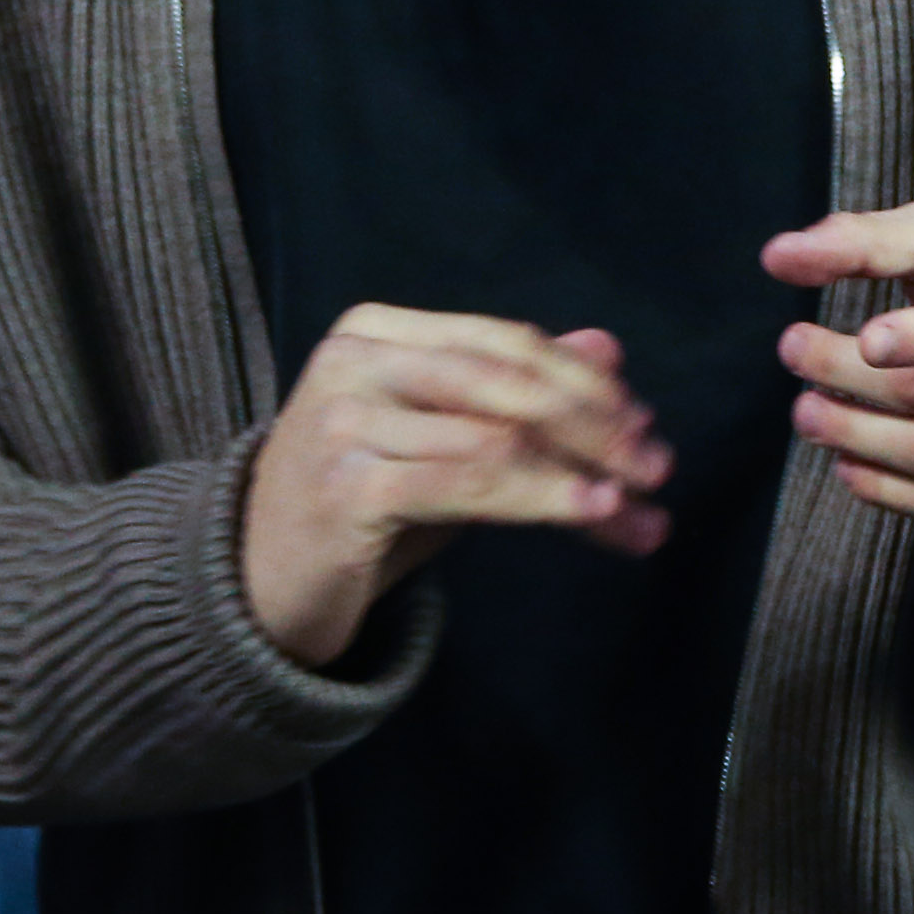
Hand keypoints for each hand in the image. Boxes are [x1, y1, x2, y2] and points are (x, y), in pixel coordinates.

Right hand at [239, 308, 664, 671]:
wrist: (255, 584)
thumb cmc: (359, 505)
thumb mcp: (442, 439)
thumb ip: (516, 391)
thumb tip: (607, 348)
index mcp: (376, 330)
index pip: (505, 343)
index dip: (583, 382)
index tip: (646, 424)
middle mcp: (355, 361)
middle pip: (505, 381)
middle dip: (594, 424)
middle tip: (658, 466)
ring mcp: (343, 422)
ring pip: (495, 436)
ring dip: (581, 476)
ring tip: (636, 508)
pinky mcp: (346, 488)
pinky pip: (467, 484)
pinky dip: (540, 497)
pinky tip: (590, 512)